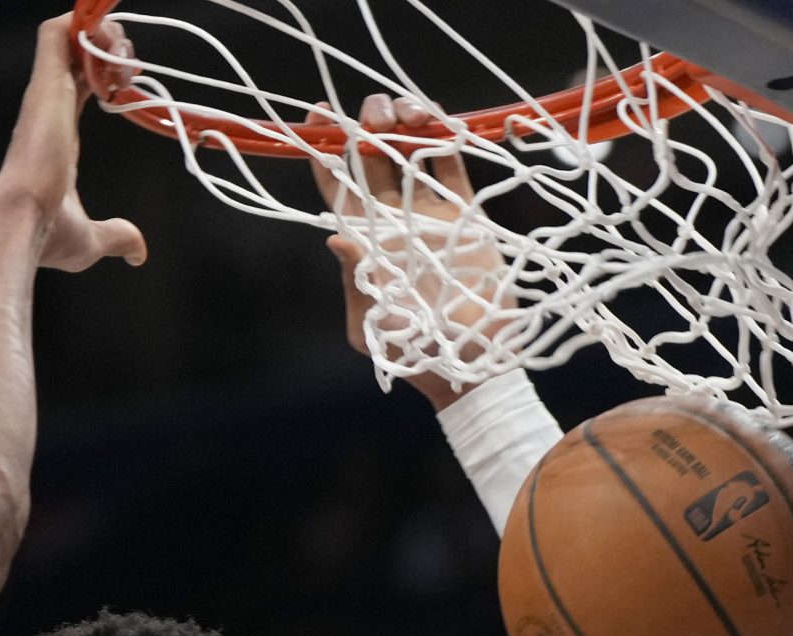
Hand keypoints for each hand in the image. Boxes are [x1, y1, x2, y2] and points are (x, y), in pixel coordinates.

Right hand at [0, 15, 147, 273]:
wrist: (22, 225)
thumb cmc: (46, 234)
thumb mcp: (93, 239)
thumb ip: (117, 237)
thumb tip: (138, 252)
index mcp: (58, 135)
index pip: (79, 85)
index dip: (105, 73)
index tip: (131, 78)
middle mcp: (49, 108)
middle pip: (77, 54)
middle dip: (110, 46)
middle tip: (133, 64)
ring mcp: (45, 94)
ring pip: (68, 34)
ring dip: (103, 34)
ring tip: (126, 56)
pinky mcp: (44, 83)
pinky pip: (57, 32)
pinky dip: (85, 27)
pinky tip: (111, 49)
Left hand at [312, 94, 511, 409]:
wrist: (473, 366)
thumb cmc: (416, 354)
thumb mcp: (375, 325)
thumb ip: (356, 282)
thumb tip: (333, 238)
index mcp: (363, 240)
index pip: (334, 186)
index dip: (323, 147)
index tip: (319, 112)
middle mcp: (391, 220)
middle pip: (370, 157)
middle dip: (368, 123)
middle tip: (377, 112)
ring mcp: (428, 213)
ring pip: (409, 152)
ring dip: (406, 122)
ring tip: (411, 112)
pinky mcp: (464, 214)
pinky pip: (451, 164)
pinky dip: (446, 137)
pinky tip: (442, 121)